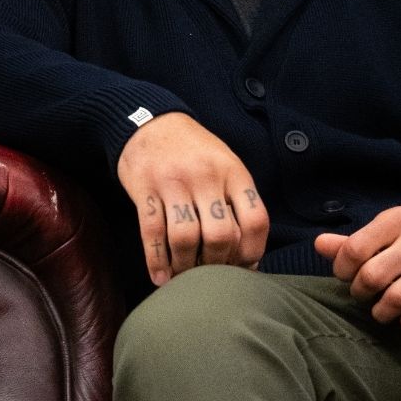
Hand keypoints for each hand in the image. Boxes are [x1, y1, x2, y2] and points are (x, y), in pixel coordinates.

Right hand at [117, 112, 268, 285]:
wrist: (152, 123)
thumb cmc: (195, 151)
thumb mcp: (227, 165)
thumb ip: (239, 202)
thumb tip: (249, 256)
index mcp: (234, 172)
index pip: (255, 220)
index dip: (252, 252)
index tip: (244, 268)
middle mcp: (206, 177)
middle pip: (220, 235)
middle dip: (217, 264)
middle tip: (211, 275)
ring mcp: (174, 183)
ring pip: (185, 238)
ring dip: (185, 266)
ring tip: (185, 276)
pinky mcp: (145, 189)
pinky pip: (152, 233)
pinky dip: (157, 261)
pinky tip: (161, 277)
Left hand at [315, 207, 400, 329]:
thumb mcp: (382, 231)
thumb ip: (350, 242)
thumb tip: (318, 244)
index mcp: (398, 220)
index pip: (355, 249)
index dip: (342, 268)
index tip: (346, 274)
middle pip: (372, 277)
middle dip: (360, 292)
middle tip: (363, 292)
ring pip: (397, 300)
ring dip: (380, 312)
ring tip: (379, 309)